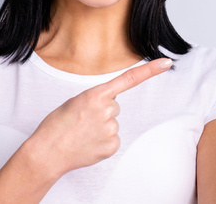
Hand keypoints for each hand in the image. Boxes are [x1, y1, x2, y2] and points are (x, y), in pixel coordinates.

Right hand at [28, 58, 171, 177]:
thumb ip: (97, 99)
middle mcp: (107, 110)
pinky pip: (113, 138)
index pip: (129, 79)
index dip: (150, 70)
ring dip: (101, 126)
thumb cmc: (58, 124)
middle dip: (102, 111)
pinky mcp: (112, 146)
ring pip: (113, 122)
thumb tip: (111, 105)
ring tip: (82, 132)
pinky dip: (102, 140)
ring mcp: (111, 129)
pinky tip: (88, 143)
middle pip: (115, 106)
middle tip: (82, 120)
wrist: (48, 152)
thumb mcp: (76, 101)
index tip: (167, 62)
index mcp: (96, 94)